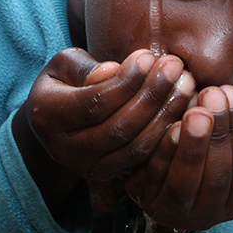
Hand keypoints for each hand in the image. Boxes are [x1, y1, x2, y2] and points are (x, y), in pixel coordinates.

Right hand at [19, 48, 195, 181]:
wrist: (53, 124)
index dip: (126, 82)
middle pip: (118, 128)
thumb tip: (114, 71)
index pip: (94, 102)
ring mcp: (87, 167)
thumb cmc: (63, 83)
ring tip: (185, 84)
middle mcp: (64, 149)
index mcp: (47, 116)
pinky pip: (144, 160)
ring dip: (165, 115)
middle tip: (176, 67)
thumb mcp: (63, 65)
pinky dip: (167, 136)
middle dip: (152, 96)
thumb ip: (86, 67)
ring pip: (134, 148)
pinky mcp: (109, 175)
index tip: (149, 57)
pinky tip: (184, 109)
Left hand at [124, 86, 232, 230]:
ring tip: (196, 113)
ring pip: (185, 183)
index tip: (232, 95)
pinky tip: (171, 126)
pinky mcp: (144, 198)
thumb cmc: (206, 142)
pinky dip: (164, 152)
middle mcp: (205, 216)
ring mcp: (172, 211)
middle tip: (213, 97)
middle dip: (217, 136)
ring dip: (192, 146)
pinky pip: (155, 177)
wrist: (160, 153)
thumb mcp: (231, 140)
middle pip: (215, 180)